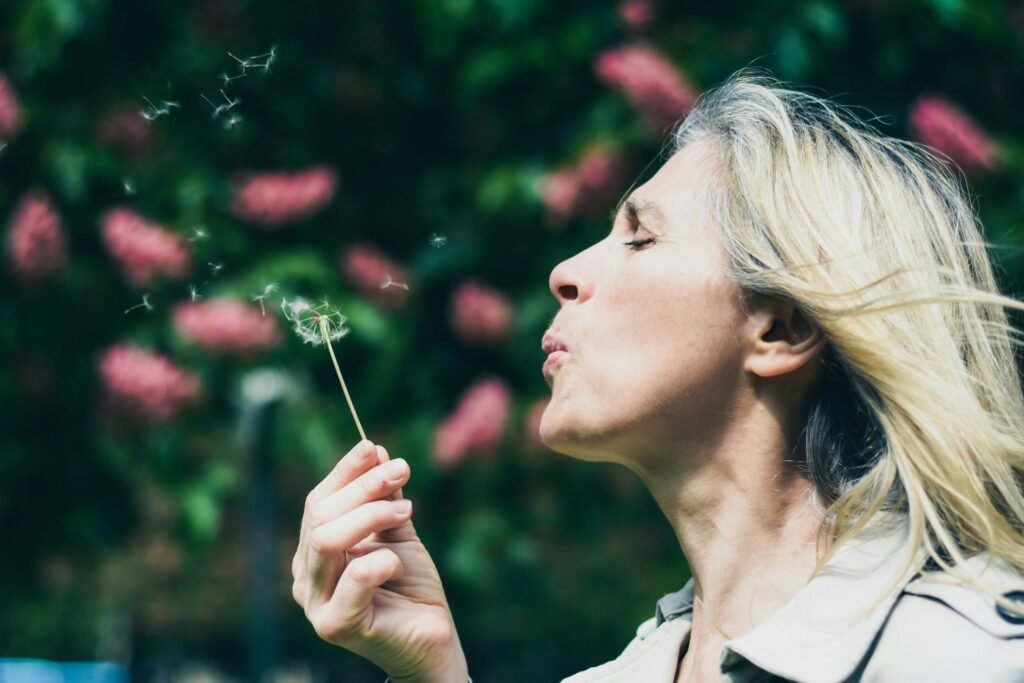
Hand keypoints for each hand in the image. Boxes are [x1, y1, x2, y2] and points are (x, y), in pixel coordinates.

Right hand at [292, 440, 467, 682]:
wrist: (432, 637)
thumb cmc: (410, 584)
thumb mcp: (396, 530)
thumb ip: (382, 496)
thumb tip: (373, 450)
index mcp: (313, 551)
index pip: (317, 501)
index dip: (345, 471)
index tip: (374, 448)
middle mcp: (305, 576)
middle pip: (320, 515)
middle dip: (364, 487)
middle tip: (402, 472)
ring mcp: (315, 603)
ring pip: (327, 539)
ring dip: (371, 514)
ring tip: (406, 510)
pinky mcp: (336, 625)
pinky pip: (355, 575)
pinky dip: (381, 558)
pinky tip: (398, 561)